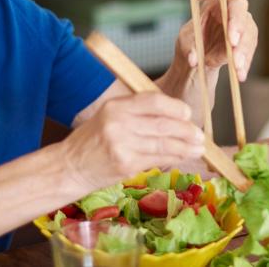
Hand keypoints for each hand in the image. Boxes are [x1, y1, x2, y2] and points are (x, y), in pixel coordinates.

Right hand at [61, 92, 205, 192]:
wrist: (69, 167)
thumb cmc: (92, 141)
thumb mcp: (109, 116)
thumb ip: (137, 113)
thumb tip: (174, 115)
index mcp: (116, 106)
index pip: (154, 101)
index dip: (175, 107)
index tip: (187, 114)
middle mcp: (119, 123)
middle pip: (163, 123)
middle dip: (186, 130)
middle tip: (199, 135)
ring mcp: (122, 145)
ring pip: (164, 143)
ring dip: (185, 146)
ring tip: (198, 148)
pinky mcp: (126, 165)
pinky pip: (158, 159)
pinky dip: (174, 158)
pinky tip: (183, 157)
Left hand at [175, 0, 257, 80]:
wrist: (197, 56)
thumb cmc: (191, 41)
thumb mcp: (185, 42)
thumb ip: (189, 48)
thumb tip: (193, 60)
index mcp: (220, 4)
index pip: (235, 5)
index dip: (236, 20)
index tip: (232, 39)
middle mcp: (235, 14)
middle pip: (246, 23)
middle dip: (242, 43)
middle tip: (235, 60)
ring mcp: (243, 29)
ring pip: (250, 40)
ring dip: (244, 56)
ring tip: (238, 71)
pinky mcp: (245, 45)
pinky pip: (248, 54)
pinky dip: (244, 65)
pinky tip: (240, 75)